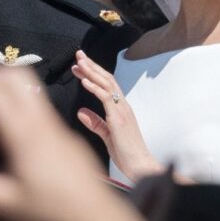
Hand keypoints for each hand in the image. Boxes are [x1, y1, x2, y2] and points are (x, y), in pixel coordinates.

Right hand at [0, 61, 160, 220]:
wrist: (99, 220)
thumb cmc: (52, 214)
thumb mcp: (6, 207)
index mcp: (23, 133)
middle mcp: (41, 122)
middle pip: (13, 76)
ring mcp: (56, 127)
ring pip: (29, 89)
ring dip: (2, 85)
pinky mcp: (64, 136)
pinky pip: (37, 107)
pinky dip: (16, 103)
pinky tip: (7, 130)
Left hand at [72, 50, 162, 182]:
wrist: (140, 166)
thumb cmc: (127, 154)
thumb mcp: (107, 136)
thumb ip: (95, 123)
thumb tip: (81, 112)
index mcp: (120, 109)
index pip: (106, 86)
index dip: (92, 74)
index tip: (79, 67)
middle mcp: (122, 106)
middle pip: (106, 79)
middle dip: (92, 66)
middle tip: (79, 54)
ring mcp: (122, 110)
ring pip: (106, 84)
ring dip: (91, 71)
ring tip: (80, 62)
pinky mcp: (119, 118)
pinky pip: (106, 98)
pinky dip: (94, 87)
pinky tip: (84, 81)